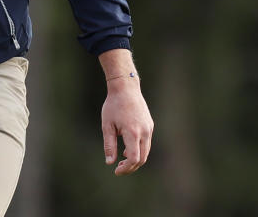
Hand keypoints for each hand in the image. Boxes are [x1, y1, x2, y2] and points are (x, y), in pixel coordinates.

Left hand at [99, 51, 153, 175]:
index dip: (126, 168)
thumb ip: (109, 145)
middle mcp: (144, 131)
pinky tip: (127, 148)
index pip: (134, 158)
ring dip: (135, 159)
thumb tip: (110, 162)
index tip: (116, 170)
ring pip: (146, 151)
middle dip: (131, 167)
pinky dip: (139, 149)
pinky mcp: (150, 125)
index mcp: (133, 132)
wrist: (126, 87)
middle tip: (119, 169)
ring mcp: (149, 128)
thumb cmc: (113, 105)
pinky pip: (147, 143)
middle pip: (142, 158)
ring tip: (122, 159)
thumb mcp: (107, 125)